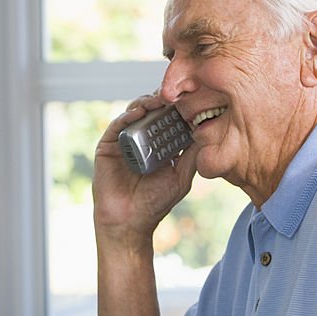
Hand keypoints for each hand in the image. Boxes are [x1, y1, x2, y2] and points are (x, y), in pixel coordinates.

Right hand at [93, 94, 200, 241]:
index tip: (191, 97)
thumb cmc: (155, 204)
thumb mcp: (181, 178)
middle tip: (175, 93)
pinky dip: (127, 116)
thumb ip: (192, 158)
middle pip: (152, 111)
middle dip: (163, 100)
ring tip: (159, 100)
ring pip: (134, 113)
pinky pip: (117, 126)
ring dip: (146, 103)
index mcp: (158, 145)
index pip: (168, 119)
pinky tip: (139, 112)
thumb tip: (208, 134)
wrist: (129, 222)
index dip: (178, 107)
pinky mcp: (107, 146)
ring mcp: (124, 141)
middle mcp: (141, 140)